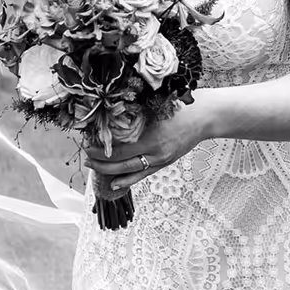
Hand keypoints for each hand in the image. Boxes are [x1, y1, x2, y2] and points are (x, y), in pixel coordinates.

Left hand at [83, 99, 212, 194]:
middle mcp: (154, 150)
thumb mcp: (155, 106)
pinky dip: (127, 180)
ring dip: (109, 171)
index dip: (100, 147)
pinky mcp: (164, 162)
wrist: (204, 116)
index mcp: (149, 134)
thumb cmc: (180, 106)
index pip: (118, 146)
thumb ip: (135, 115)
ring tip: (93, 167)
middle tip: (85, 155)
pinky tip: (113, 183)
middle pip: (120, 161)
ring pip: (129, 170)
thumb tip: (110, 117)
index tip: (86, 141)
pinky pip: (143, 174)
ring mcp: (160, 159)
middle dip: (100, 160)